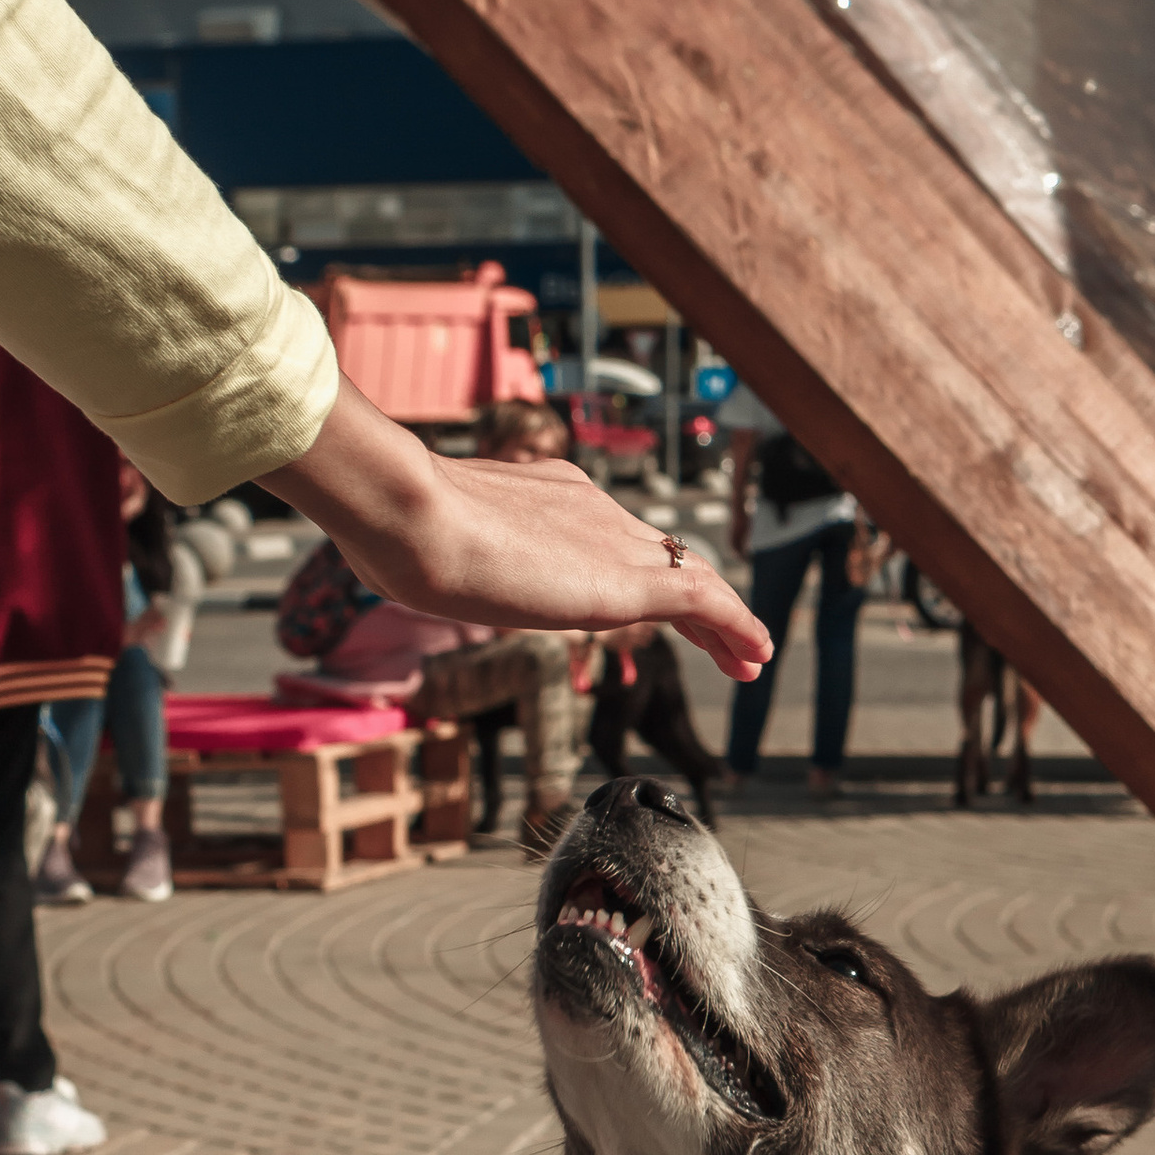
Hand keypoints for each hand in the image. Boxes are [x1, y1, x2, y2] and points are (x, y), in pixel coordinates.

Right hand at [265, 377, 771, 681]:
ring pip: (693, 578)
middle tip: (730, 636)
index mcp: (553, 498)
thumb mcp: (427, 539)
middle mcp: (594, 512)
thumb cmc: (397, 525)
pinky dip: (736, 627)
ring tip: (755, 657)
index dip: (646, 570)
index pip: (615, 535)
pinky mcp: (621, 585)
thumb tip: (406, 558)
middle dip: (701, 598)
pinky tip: (757, 655)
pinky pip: (702, 603)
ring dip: (728, 620)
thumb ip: (442, 548)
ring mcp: (610, 544)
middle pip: (664, 557)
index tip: (659, 599)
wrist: (407, 510)